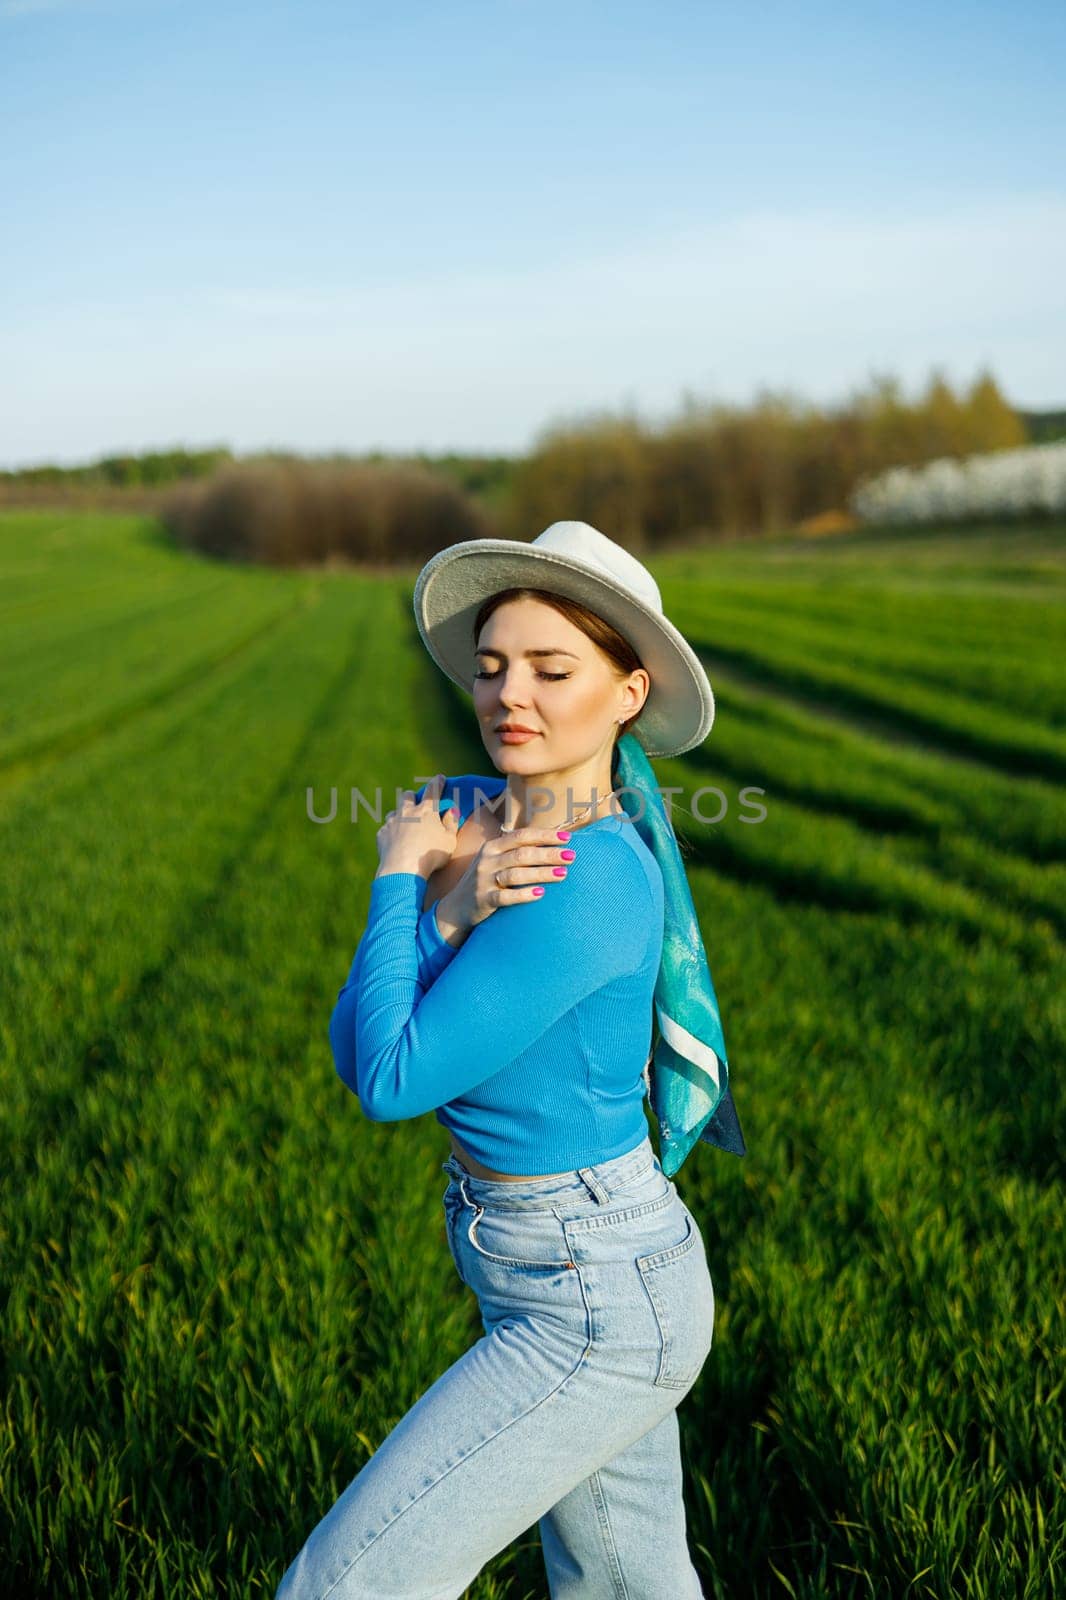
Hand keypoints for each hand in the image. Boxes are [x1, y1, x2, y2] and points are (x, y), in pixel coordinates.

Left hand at [376, 774, 459, 879]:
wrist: (402, 870)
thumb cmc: (430, 856)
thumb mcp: (450, 841)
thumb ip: (451, 824)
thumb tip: (450, 811)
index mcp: (426, 811)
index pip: (433, 790)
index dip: (437, 782)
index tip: (439, 778)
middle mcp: (407, 812)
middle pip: (407, 795)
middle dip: (412, 796)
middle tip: (416, 803)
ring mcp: (392, 822)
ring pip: (394, 811)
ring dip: (400, 815)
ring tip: (405, 825)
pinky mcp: (381, 834)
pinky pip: (386, 829)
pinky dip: (391, 832)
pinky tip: (396, 842)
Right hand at [438, 823, 577, 939]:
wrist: (457, 907)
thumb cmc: (486, 881)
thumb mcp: (495, 861)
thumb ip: (515, 851)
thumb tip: (551, 843)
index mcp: (492, 846)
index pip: (522, 836)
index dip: (545, 835)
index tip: (567, 837)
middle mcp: (487, 860)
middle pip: (522, 854)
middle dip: (549, 854)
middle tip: (571, 856)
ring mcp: (484, 880)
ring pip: (516, 874)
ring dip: (542, 873)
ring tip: (563, 874)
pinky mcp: (483, 900)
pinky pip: (506, 897)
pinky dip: (524, 894)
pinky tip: (541, 893)